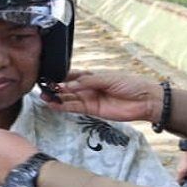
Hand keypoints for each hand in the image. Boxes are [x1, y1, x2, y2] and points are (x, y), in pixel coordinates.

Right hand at [45, 71, 161, 122]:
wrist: (144, 100)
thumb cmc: (130, 84)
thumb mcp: (108, 78)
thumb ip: (88, 81)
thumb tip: (70, 85)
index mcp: (93, 76)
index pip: (73, 75)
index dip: (61, 76)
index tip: (48, 76)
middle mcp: (89, 87)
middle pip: (68, 87)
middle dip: (55, 87)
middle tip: (42, 88)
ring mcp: (90, 99)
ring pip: (69, 98)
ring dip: (56, 98)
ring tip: (43, 97)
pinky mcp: (92, 110)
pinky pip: (75, 108)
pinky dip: (63, 107)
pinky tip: (53, 105)